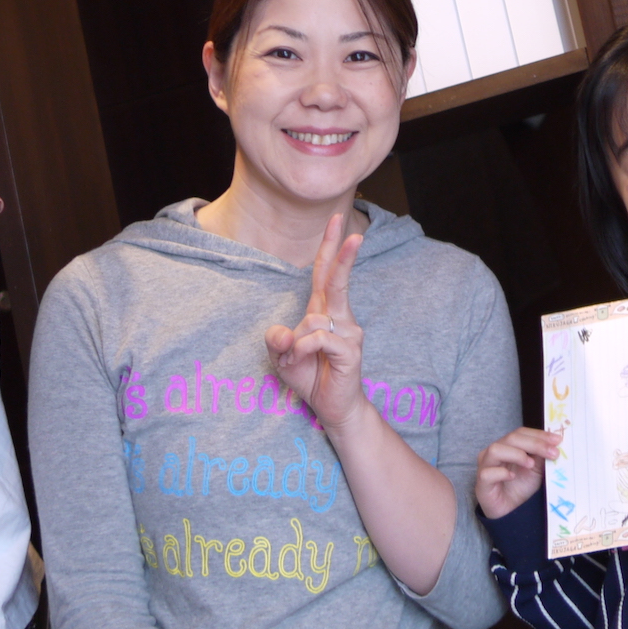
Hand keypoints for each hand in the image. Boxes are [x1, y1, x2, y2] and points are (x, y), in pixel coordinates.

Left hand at [265, 212, 367, 433]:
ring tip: (295, 361)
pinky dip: (303, 350)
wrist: (334, 408)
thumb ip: (277, 341)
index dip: (329, 247)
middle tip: (351, 229)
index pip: (325, 273)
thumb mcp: (282, 358)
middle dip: (340, 252)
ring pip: (314, 319)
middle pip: (336, 279)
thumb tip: (284, 331)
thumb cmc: (311, 377)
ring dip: (296, 343)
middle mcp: (339, 316)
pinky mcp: (350, 349)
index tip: (338, 219)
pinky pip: (319, 338)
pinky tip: (301, 362)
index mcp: (323, 311)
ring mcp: (348, 332)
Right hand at [476, 426, 560, 519]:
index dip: (539, 434)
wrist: (512, 512)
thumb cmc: (521, 487)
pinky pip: (487, 473)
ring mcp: (486, 466)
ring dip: (516, 454)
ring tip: (530, 464)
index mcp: (508, 446)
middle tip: (552, 452)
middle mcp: (495, 452)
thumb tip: (555, 443)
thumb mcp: (536, 470)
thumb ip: (542, 456)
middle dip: (534, 444)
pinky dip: (500, 473)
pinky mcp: (481, 483)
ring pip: (495, 450)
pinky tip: (512, 476)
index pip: (521, 433)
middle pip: (511, 438)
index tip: (558, 440)